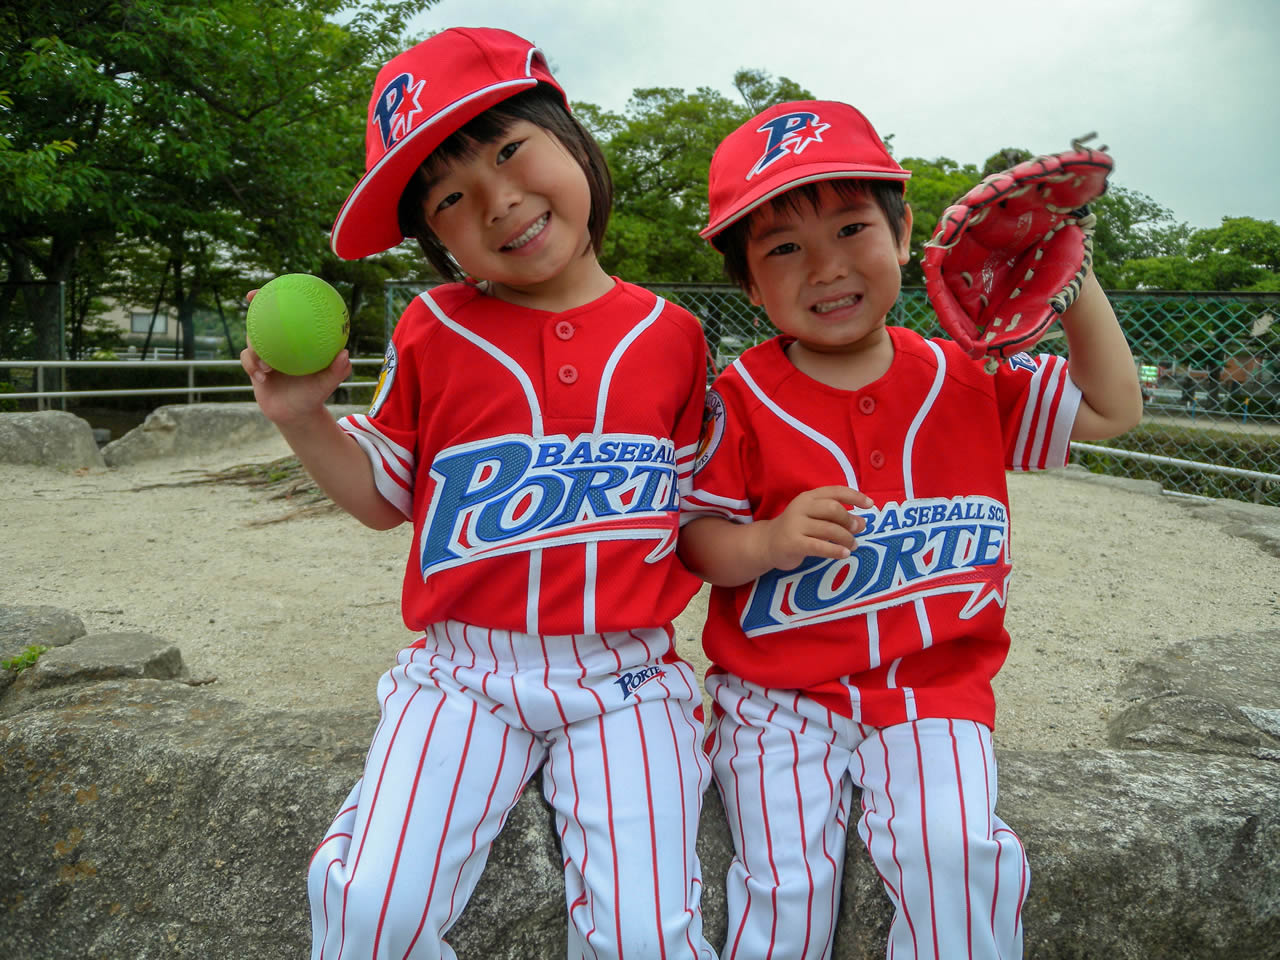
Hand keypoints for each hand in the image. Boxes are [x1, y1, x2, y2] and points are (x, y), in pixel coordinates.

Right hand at [240, 289, 352, 425]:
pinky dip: (252, 366)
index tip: (280, 285)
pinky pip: (247, 361)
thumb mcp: (327, 384)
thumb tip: (345, 353)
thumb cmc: (313, 396)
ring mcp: (265, 354)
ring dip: (256, 348)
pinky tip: (263, 376)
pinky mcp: (253, 367)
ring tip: (268, 364)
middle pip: (264, 318)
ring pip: (252, 340)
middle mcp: (279, 343)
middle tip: (252, 296)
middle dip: (256, 305)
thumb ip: (337, 370)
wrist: (295, 415)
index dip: (282, 297)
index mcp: (296, 341)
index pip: (289, 314)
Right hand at [760, 485, 873, 570]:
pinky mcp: (793, 543)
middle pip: (833, 509)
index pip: (835, 491)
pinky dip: (835, 550)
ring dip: (846, 538)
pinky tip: (844, 554)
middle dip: (849, 520)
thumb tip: (863, 522)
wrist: (767, 543)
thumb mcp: (817, 519)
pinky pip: (819, 546)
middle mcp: (801, 507)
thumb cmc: (797, 529)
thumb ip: (838, 518)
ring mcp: (795, 525)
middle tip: (857, 530)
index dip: (854, 496)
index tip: (870, 504)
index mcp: (809, 497)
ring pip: (829, 529)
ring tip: (853, 546)